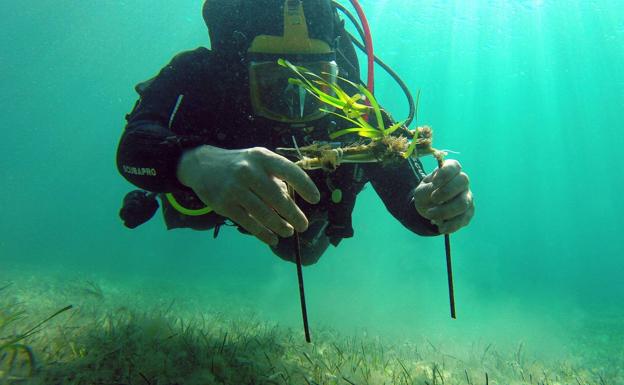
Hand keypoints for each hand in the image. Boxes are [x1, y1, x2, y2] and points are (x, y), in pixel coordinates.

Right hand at [177, 145, 319, 244]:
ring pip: (264, 213)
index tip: (315, 199)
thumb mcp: (258, 161)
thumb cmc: (240, 165)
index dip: (305, 185)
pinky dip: (263, 234)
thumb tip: (292, 205)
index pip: (289, 171)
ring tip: (289, 231)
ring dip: (280, 226)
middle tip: (303, 225)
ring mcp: (235, 188)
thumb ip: (276, 178)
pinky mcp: (224, 204)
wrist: (202, 165)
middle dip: (294, 214)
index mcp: (262, 157)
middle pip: (278, 198)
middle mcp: (248, 171)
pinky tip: (272, 239)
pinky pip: (249, 223)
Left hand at [413, 159, 473, 233]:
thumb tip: (435, 193)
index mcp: (450, 171)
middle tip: (433, 199)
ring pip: (463, 203)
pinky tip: (440, 227)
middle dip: (446, 192)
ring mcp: (467, 197)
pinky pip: (463, 219)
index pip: (454, 166)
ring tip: (430, 214)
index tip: (434, 183)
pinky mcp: (468, 213)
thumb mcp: (421, 191)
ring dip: (445, 211)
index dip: (445, 173)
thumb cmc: (426, 195)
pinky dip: (451, 225)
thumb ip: (427, 190)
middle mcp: (462, 182)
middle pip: (463, 181)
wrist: (428, 209)